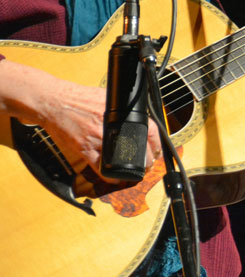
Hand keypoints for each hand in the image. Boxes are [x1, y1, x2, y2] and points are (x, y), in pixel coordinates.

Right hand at [0, 61, 161, 176]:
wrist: (55, 102)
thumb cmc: (80, 98)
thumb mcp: (109, 98)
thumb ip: (123, 109)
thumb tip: (138, 116)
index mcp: (121, 114)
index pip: (150, 131)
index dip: (156, 145)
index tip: (157, 152)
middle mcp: (113, 127)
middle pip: (140, 150)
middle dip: (147, 160)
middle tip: (148, 164)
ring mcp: (98, 139)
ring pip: (123, 161)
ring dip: (132, 170)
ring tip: (136, 172)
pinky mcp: (84, 149)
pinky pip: (100, 168)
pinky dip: (110, 176)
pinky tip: (115, 178)